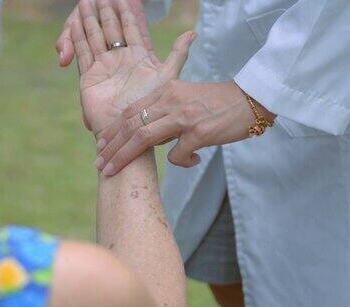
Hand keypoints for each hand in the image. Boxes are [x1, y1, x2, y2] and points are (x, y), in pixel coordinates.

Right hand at [71, 0, 194, 134]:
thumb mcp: (167, 77)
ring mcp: (104, 68)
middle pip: (111, 29)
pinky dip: (78, 38)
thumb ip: (177, 54)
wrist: (131, 133)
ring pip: (96, 37)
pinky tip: (75, 24)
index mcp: (139, 58)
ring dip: (90, 20)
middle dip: (106, 11)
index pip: (132, 28)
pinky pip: (83, 52)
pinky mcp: (89, 77)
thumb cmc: (151, 109)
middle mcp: (121, 61)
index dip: (128, 12)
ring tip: (84, 1)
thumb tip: (192, 32)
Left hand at [94, 80, 276, 174]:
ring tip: (113, 171)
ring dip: (124, 158)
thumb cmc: (217, 103)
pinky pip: (177, 154)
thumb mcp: (185, 100)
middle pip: (130, 126)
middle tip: (99, 165)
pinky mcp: (198, 131)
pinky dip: (181, 162)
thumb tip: (149, 139)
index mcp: (165, 91)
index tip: (99, 145)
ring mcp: (183, 116)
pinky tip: (193, 160)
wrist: (250, 99)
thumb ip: (164, 114)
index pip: (130, 111)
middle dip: (111, 147)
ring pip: (142, 138)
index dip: (112, 130)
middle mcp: (169, 101)